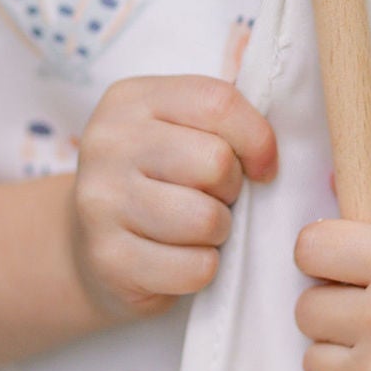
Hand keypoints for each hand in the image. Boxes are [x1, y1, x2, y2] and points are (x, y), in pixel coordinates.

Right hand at [71, 75, 276, 320]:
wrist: (89, 246)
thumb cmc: (155, 182)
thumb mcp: (177, 130)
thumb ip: (223, 117)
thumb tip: (281, 132)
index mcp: (130, 101)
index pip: (217, 102)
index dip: (257, 139)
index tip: (261, 167)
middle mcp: (107, 145)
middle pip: (215, 162)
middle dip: (232, 190)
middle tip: (214, 199)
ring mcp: (100, 203)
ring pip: (206, 219)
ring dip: (219, 232)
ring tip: (197, 229)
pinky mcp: (109, 259)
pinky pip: (195, 267)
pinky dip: (202, 269)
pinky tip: (179, 259)